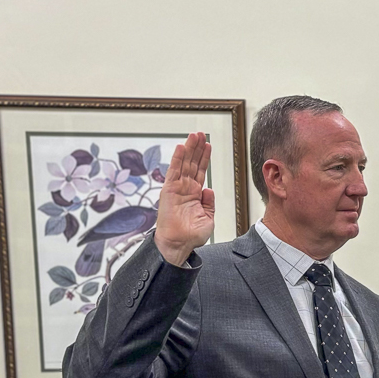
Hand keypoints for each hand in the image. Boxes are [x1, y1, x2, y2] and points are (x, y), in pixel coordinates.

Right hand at [154, 131, 214, 265]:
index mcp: (194, 194)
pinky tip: (181, 147)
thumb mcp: (208, 218)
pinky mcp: (169, 191)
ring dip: (189, 149)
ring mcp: (176, 188)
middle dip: (196, 148)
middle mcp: (185, 188)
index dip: (204, 158)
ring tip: (194, 135)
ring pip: (183, 164)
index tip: (208, 145)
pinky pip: (174, 171)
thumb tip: (209, 189)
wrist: (179, 244)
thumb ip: (209, 203)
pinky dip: (177, 159)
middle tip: (200, 134)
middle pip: (192, 163)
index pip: (200, 171)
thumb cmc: (190, 235)